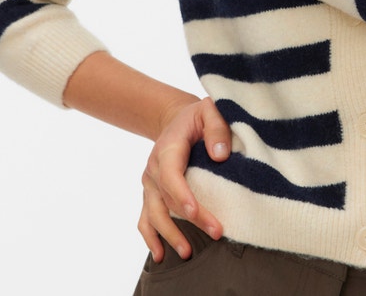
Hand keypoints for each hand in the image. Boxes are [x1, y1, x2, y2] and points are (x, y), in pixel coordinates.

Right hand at [140, 96, 230, 261]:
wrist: (176, 119)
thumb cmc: (196, 117)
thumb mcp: (209, 111)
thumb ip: (216, 128)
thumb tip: (220, 156)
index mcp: (167, 148)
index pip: (171, 175)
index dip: (181, 194)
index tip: (195, 211)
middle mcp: (154, 168)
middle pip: (168, 199)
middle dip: (190, 220)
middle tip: (216, 232)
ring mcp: (150, 183)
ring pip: (154, 214)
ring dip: (168, 234)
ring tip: (187, 252)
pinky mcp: (151, 194)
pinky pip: (145, 218)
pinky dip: (150, 237)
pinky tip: (159, 255)